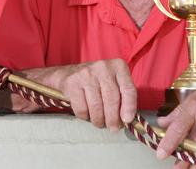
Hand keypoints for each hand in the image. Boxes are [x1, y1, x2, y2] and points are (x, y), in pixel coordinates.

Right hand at [0, 59, 136, 131]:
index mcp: (118, 66)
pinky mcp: (72, 82)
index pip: (128, 89)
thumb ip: (123, 97)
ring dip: (99, 120)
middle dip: (113, 118)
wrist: (66, 75)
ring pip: (97, 106)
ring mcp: (86, 73)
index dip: (129, 107)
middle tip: (112, 128)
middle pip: (112, 99)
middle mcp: (103, 66)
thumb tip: (128, 119)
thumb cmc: (95, 83)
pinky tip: (86, 114)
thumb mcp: (112, 83)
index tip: (127, 120)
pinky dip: (84, 116)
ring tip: (99, 123)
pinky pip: (81, 108)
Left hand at [155, 81, 195, 168]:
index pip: (178, 128)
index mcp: (195, 107)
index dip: (168, 143)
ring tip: (191, 168)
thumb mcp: (194, 98)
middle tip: (177, 166)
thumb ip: (177, 113)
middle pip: (192, 144)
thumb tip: (161, 124)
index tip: (161, 154)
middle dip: (183, 158)